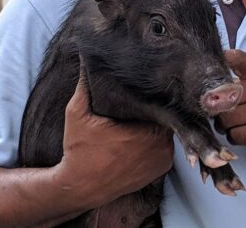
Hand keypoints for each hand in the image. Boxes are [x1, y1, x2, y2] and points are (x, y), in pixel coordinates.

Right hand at [55, 65, 173, 208]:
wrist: (81, 188)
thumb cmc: (79, 151)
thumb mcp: (77, 114)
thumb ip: (85, 85)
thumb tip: (86, 57)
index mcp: (146, 130)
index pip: (163, 102)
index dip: (156, 91)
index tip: (147, 82)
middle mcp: (160, 146)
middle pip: (167, 115)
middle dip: (157, 106)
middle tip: (145, 94)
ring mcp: (163, 160)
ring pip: (168, 130)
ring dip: (158, 123)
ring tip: (144, 112)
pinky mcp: (162, 170)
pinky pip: (166, 146)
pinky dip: (158, 139)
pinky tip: (144, 131)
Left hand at [215, 50, 245, 161]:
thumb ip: (242, 71)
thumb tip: (216, 62)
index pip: (238, 59)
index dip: (222, 62)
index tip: (215, 69)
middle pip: (224, 96)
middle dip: (219, 108)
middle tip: (223, 112)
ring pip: (227, 118)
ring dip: (225, 126)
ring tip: (234, 124)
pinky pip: (235, 135)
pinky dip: (234, 137)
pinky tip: (243, 134)